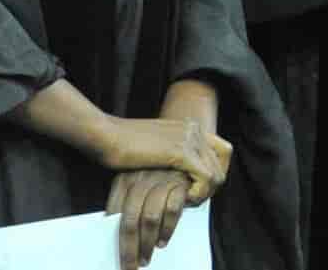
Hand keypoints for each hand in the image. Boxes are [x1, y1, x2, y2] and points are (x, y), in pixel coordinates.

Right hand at [103, 120, 231, 268]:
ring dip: (204, 193)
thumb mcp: (156, 146)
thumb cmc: (122, 146)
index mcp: (187, 126)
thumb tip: (187, 176)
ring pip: (217, 175)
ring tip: (185, 202)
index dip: (215, 172)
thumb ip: (174, 153)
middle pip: (221, 166)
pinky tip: (184, 200)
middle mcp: (192, 129)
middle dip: (209, 188)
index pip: (222, 151)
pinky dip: (198, 194)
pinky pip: (206, 179)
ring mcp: (188, 139)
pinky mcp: (181, 152)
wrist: (105, 136)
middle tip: (190, 200)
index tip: (199, 187)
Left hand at [107, 169, 188, 268]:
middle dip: (129, 247)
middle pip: (130, 219)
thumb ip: (129, 202)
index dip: (112, 236)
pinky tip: (163, 242)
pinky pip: (171, 211)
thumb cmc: (160, 174)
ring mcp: (160, 181)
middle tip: (129, 267)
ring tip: (145, 259)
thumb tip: (114, 229)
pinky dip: (167, 229)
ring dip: (147, 243)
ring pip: (149, 218)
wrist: (187, 156)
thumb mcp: (140, 183)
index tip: (113, 254)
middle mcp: (140, 179)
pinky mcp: (179, 185)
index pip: (115, 212)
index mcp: (125, 178)